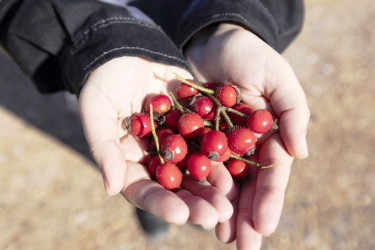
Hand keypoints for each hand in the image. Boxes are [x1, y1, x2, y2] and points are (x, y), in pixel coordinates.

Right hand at [78, 56, 234, 227]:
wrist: (126, 49)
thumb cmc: (103, 81)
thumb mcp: (96, 112)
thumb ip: (104, 149)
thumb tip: (111, 189)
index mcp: (130, 162)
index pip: (145, 190)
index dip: (161, 204)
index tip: (180, 215)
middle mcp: (157, 157)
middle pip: (177, 186)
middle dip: (196, 202)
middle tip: (216, 216)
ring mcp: (178, 142)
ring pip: (198, 168)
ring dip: (215, 184)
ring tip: (231, 199)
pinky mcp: (196, 123)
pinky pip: (211, 139)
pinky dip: (225, 152)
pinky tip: (241, 163)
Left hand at [185, 23, 309, 247]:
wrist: (214, 42)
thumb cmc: (252, 56)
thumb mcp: (278, 79)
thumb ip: (293, 113)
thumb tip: (302, 154)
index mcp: (269, 137)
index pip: (272, 175)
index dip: (270, 200)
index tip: (265, 227)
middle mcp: (245, 147)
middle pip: (247, 186)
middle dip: (246, 216)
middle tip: (243, 246)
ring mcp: (219, 144)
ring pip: (222, 182)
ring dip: (222, 210)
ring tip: (221, 236)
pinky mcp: (194, 138)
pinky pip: (195, 165)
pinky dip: (195, 186)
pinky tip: (192, 207)